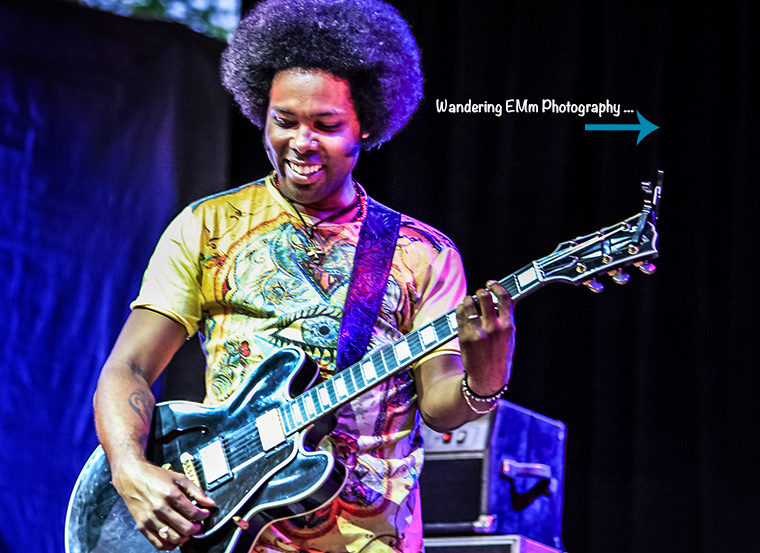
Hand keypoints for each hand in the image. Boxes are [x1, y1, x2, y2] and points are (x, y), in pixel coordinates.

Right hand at [112, 458, 214, 549]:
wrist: (132, 477)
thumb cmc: (154, 476)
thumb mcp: (179, 478)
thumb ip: (196, 491)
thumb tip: (210, 503)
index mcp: (171, 494)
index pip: (193, 512)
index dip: (203, 515)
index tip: (205, 514)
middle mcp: (160, 508)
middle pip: (185, 527)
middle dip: (196, 529)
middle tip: (198, 525)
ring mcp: (150, 518)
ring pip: (173, 537)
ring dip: (184, 538)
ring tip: (187, 532)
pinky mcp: (142, 526)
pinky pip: (157, 543)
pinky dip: (169, 545)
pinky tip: (174, 539)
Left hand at [455, 280, 514, 395]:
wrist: (487, 377)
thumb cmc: (500, 356)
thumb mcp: (510, 337)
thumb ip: (508, 318)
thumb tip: (505, 299)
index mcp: (508, 326)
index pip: (504, 297)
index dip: (496, 286)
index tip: (491, 283)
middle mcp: (493, 328)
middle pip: (484, 296)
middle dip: (481, 292)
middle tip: (479, 294)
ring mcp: (478, 332)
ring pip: (469, 303)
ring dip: (469, 300)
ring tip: (470, 303)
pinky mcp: (464, 336)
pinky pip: (460, 314)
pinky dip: (461, 309)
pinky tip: (463, 311)